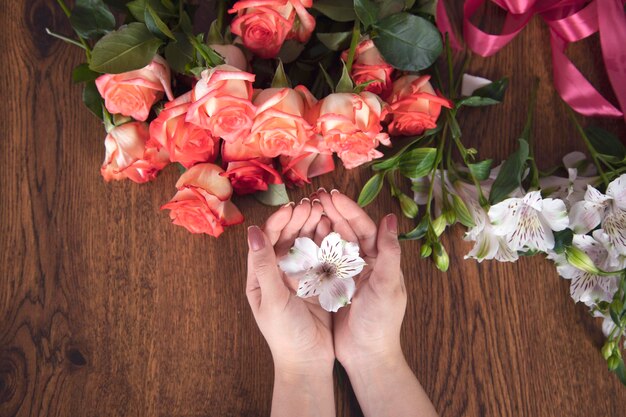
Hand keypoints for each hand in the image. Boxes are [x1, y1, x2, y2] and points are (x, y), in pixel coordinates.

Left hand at [246, 200, 334, 375]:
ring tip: (322, 210)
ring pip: (304, 244)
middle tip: (312, 204)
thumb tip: (253, 232)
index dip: (278, 222)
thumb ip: (264, 265)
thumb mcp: (272, 299)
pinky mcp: (317, 283)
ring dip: (312, 226)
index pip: (266, 240)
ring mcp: (298, 277)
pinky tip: (333, 229)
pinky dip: (325, 242)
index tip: (293, 208)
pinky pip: (320, 257)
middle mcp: (278, 273)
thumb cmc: (285, 335)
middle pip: (286, 238)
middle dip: (298, 219)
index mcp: (260, 277)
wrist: (309, 362)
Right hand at [316, 189, 406, 368]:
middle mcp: (363, 263)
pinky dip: (312, 248)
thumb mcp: (387, 286)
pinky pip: (321, 262)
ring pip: (332, 243)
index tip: (332, 194)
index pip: (363, 228)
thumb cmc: (381, 322)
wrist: (367, 356)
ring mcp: (347, 274)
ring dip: (321, 226)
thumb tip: (391, 219)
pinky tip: (300, 237)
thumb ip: (389, 253)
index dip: (348, 210)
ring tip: (306, 210)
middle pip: (347, 231)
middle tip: (315, 195)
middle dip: (332, 212)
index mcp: (379, 260)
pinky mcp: (332, 286)